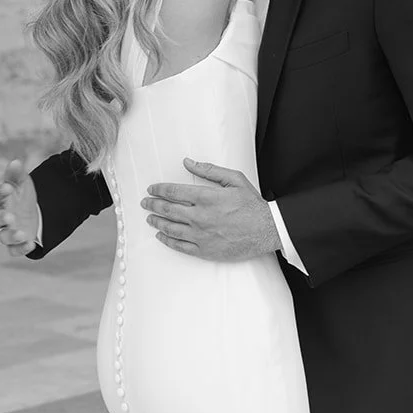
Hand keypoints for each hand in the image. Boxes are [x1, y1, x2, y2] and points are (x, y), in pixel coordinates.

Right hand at [0, 158, 38, 255]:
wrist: (33, 213)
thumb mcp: (22, 183)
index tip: (8, 187)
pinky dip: (21, 249)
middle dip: (3, 218)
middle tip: (10, 216)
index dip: (0, 192)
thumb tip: (15, 161)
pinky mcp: (16, 244)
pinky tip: (30, 245)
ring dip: (11, 236)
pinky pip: (14, 250)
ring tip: (22, 234)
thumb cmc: (21, 196)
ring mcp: (7, 231)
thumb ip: (16, 174)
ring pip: (3, 236)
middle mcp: (0, 217)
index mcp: (0, 200)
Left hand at [142, 159, 281, 260]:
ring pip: (170, 228)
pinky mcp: (204, 250)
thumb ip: (209, 170)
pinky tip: (161, 236)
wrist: (267, 230)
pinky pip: (180, 246)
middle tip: (146, 202)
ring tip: (150, 218)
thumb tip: (188, 162)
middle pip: (167, 210)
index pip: (173, 192)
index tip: (152, 189)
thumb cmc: (252, 205)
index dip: (159, 189)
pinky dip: (167, 240)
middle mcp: (200, 216)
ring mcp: (201, 235)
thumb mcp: (235, 179)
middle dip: (153, 205)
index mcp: (206, 197)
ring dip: (156, 222)